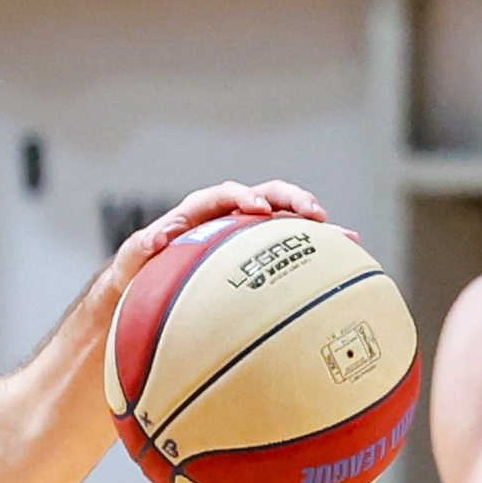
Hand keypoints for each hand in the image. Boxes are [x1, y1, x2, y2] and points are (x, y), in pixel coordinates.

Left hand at [107, 180, 334, 290]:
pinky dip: (317, 252)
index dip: (244, 196)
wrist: (149, 288)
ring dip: (313, 225)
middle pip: (267, 196)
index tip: (257, 207)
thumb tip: (156, 237)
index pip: (226, 194)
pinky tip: (347, 261)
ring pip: (286, 220)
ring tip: (345, 236)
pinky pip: (292, 249)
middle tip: (314, 213)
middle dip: (291, 200)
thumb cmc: (139, 273)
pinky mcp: (261, 254)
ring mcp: (249, 234)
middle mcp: (230, 215)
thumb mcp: (134, 260)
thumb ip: (141, 246)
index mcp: (201, 211)